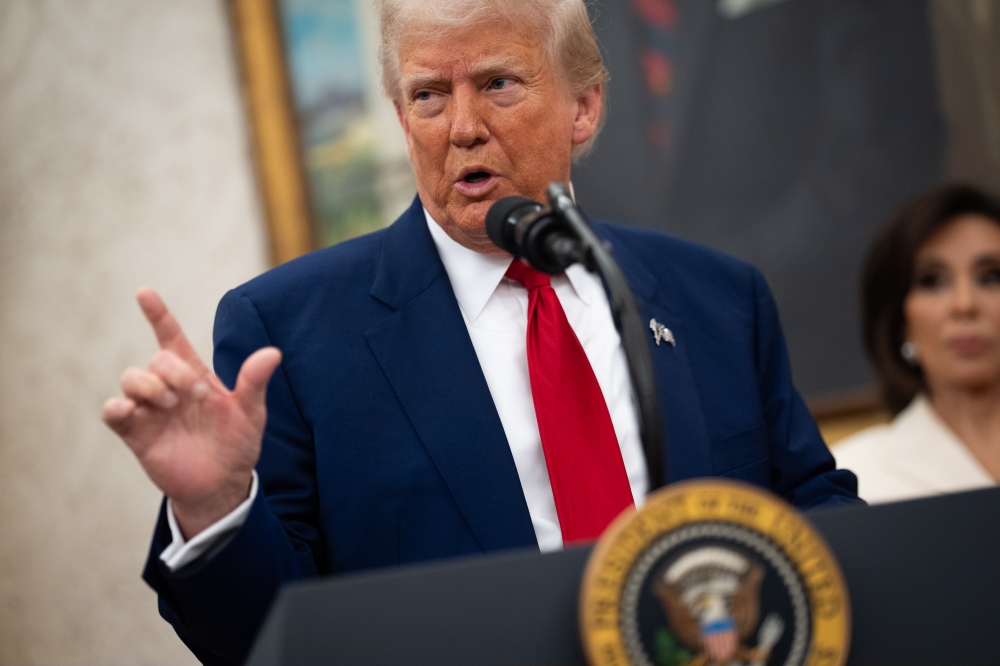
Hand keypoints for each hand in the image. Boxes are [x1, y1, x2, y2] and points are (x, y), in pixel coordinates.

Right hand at [103, 288, 281, 538]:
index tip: (144, 293)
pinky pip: (113, 411)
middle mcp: (169, 387)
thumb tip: (273, 352)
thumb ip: (255, 382)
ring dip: (149, 385)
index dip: (158, 315)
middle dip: (175, 372)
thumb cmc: (237, 444)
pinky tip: (131, 411)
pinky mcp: (136, 433)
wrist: (222, 486)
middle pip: (157, 359)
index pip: (172, 338)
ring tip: (171, 405)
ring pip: (130, 378)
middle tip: (196, 396)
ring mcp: (150, 409)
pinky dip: (117, 407)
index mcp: (195, 376)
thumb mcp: (251, 412)